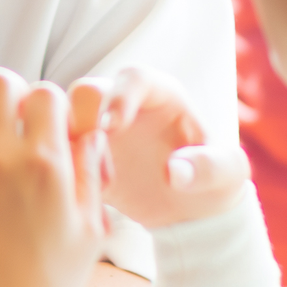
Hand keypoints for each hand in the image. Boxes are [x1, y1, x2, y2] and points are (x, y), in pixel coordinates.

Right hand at [71, 66, 249, 228]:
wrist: (191, 208)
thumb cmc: (213, 178)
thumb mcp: (228, 173)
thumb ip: (209, 167)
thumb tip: (176, 172)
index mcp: (160, 95)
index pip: (134, 78)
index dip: (119, 96)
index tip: (111, 126)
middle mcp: (124, 104)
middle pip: (86, 91)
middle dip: (83, 120)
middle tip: (92, 157)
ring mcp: (99, 129)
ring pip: (63, 118)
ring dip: (68, 146)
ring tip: (91, 183)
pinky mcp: (84, 155)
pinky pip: (58, 150)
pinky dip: (61, 168)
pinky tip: (79, 193)